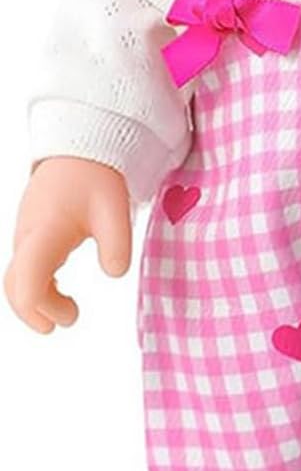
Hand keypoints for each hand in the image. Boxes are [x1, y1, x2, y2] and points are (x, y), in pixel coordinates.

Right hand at [3, 157, 131, 333]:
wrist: (78, 151)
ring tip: (70, 311)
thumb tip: (114, 274)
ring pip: (18, 278)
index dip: (39, 308)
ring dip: (39, 300)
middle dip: (35, 311)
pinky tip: (60, 291)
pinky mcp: (31, 235)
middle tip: (69, 320)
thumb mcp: (114, 209)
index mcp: (44, 233)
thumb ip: (117, 243)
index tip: (66, 319)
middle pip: (14, 285)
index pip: (26, 280)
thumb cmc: (94, 178)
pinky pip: (25, 268)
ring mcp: (25, 236)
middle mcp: (27, 238)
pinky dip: (38, 286)